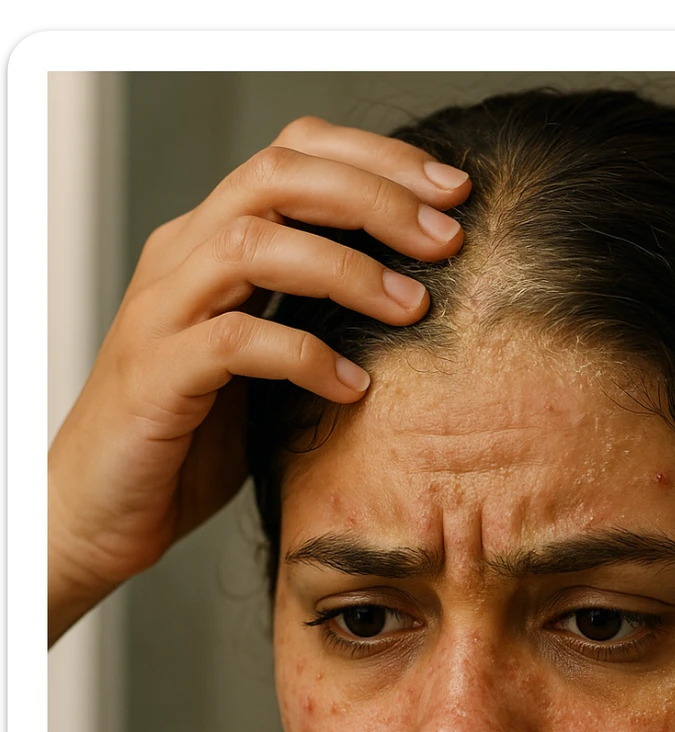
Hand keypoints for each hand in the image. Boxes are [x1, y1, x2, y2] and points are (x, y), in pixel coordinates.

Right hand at [47, 117, 469, 644]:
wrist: (100, 511)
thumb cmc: (188, 442)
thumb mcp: (265, 366)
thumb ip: (313, 319)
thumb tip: (417, 301)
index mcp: (210, 241)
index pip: (293, 156)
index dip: (376, 160)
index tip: (453, 190)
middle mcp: (182, 258)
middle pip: (280, 177)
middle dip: (375, 197)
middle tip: (446, 238)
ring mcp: (163, 312)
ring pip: (256, 244)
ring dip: (347, 267)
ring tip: (413, 306)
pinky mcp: (156, 375)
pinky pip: (236, 342)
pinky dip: (304, 356)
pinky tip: (354, 387)